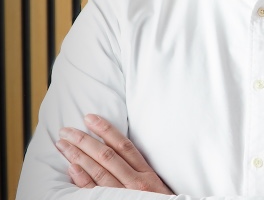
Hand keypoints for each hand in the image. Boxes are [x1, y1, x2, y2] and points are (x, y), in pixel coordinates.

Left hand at [56, 114, 173, 193]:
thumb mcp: (155, 183)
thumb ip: (137, 168)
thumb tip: (115, 150)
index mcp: (146, 172)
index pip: (123, 145)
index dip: (105, 130)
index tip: (89, 118)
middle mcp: (135, 181)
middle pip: (107, 156)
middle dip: (84, 141)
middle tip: (66, 131)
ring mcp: (124, 195)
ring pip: (99, 171)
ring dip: (78, 157)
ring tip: (63, 146)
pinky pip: (95, 192)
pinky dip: (83, 180)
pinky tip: (72, 168)